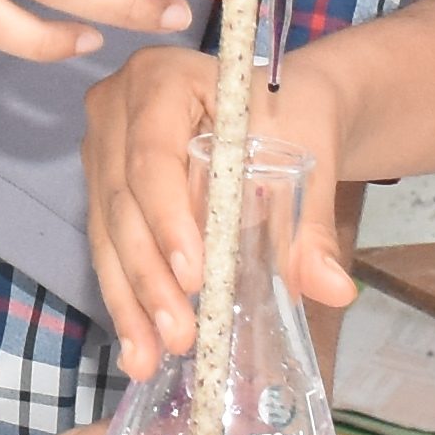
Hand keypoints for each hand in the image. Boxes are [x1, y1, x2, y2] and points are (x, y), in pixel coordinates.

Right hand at [79, 41, 356, 380]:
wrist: (285, 107)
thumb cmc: (295, 115)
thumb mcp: (310, 155)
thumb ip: (312, 222)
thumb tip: (332, 287)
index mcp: (162, 76)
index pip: (153, 154)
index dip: (167, 217)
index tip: (193, 276)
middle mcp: (117, 105)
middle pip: (123, 200)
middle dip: (149, 276)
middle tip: (179, 334)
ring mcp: (101, 146)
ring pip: (108, 231)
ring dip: (131, 299)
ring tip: (150, 357)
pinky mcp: (101, 184)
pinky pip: (109, 244)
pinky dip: (126, 296)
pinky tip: (139, 345)